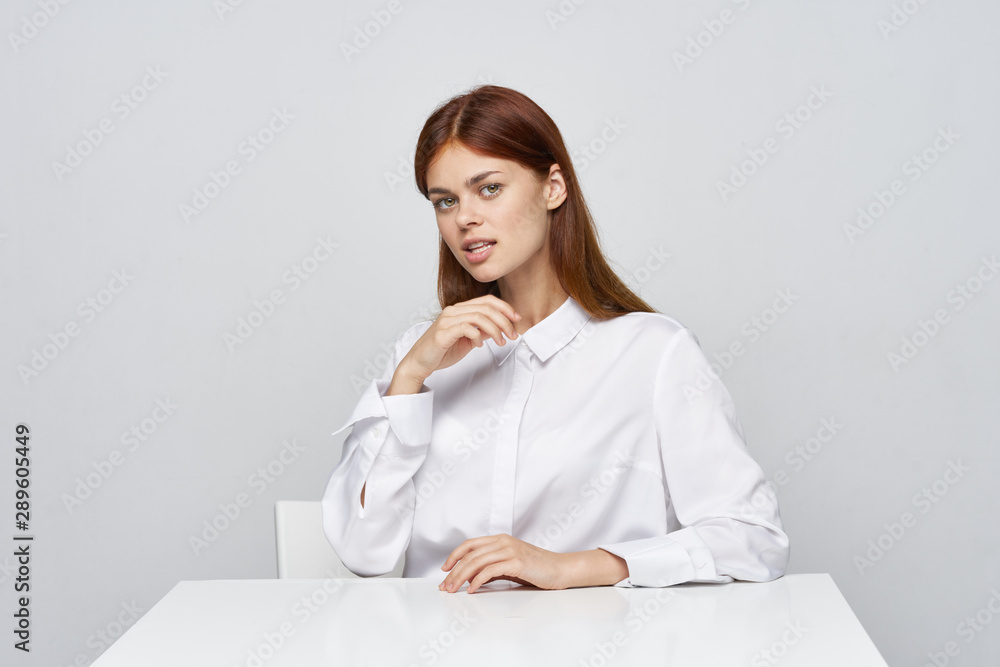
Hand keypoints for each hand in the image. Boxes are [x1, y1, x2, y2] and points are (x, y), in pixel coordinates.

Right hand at [400, 295, 520, 382]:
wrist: (420, 362)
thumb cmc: (441, 351)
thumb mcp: (468, 341)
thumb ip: (482, 332)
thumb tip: (499, 329)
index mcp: (460, 310)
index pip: (487, 300)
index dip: (505, 308)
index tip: (516, 319)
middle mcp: (453, 311)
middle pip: (486, 307)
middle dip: (504, 321)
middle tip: (512, 335)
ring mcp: (447, 320)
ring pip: (478, 316)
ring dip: (495, 330)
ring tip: (501, 342)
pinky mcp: (443, 332)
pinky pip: (466, 328)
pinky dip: (477, 336)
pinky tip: (480, 345)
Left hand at [438, 534, 569, 593]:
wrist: (559, 569)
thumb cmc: (536, 568)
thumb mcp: (510, 565)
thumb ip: (492, 567)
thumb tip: (471, 577)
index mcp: (500, 539)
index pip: (470, 544)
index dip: (454, 555)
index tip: (445, 569)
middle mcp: (503, 541)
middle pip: (470, 554)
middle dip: (454, 571)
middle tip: (445, 586)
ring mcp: (510, 550)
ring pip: (477, 562)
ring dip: (461, 577)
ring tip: (454, 589)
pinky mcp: (516, 562)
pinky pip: (490, 571)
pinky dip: (477, 581)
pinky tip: (472, 589)